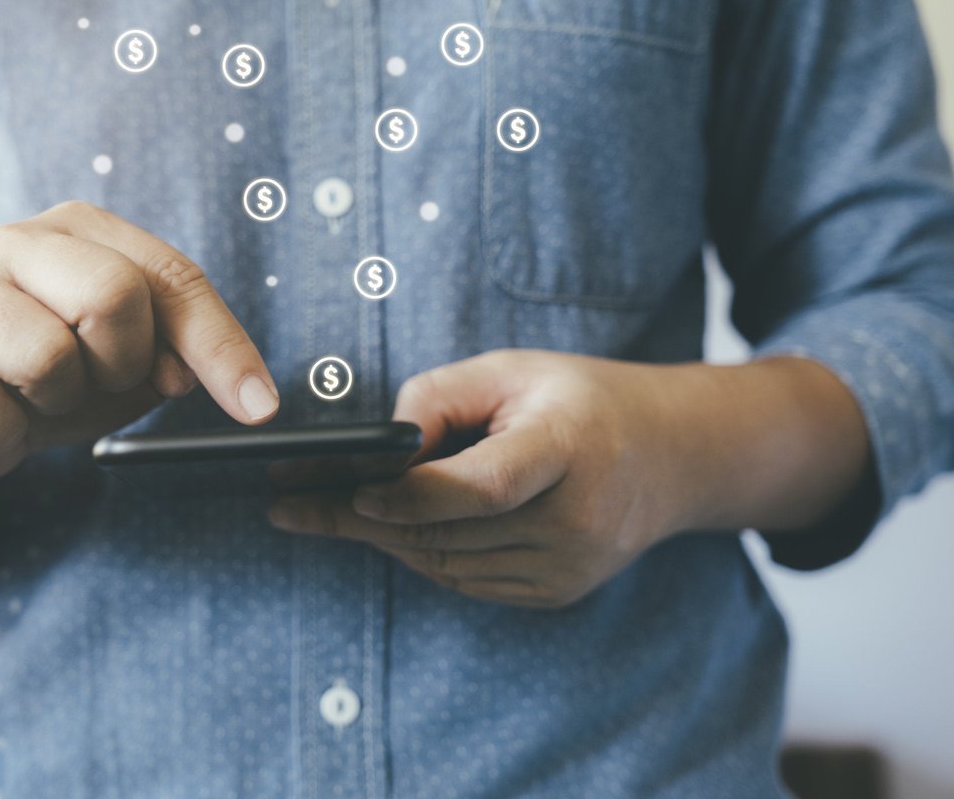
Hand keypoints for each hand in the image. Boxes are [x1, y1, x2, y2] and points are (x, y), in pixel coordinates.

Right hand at [0, 200, 277, 482]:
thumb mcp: (126, 361)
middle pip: (113, 296)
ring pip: (47, 358)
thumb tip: (198, 377)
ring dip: (58, 404)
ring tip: (34, 397)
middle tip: (97, 382)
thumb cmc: (48, 374)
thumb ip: (173, 354)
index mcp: (83, 230)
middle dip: (122, 365)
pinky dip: (3, 437)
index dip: (222, 347)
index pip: (173, 278)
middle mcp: (17, 241)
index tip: (259, 407)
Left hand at [267, 350, 695, 608]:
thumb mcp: (512, 370)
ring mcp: (568, 567)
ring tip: (319, 513)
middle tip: (289, 507)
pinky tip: (388, 528)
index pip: (482, 486)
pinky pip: (466, 580)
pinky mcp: (557, 591)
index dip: (410, 496)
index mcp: (569, 448)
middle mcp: (574, 520)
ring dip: (380, 539)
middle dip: (357, 521)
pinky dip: (421, 553)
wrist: (672, 457)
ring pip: (445, 564)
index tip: (348, 492)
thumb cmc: (582, 400)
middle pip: (446, 532)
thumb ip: (438, 397)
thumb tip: (378, 447)